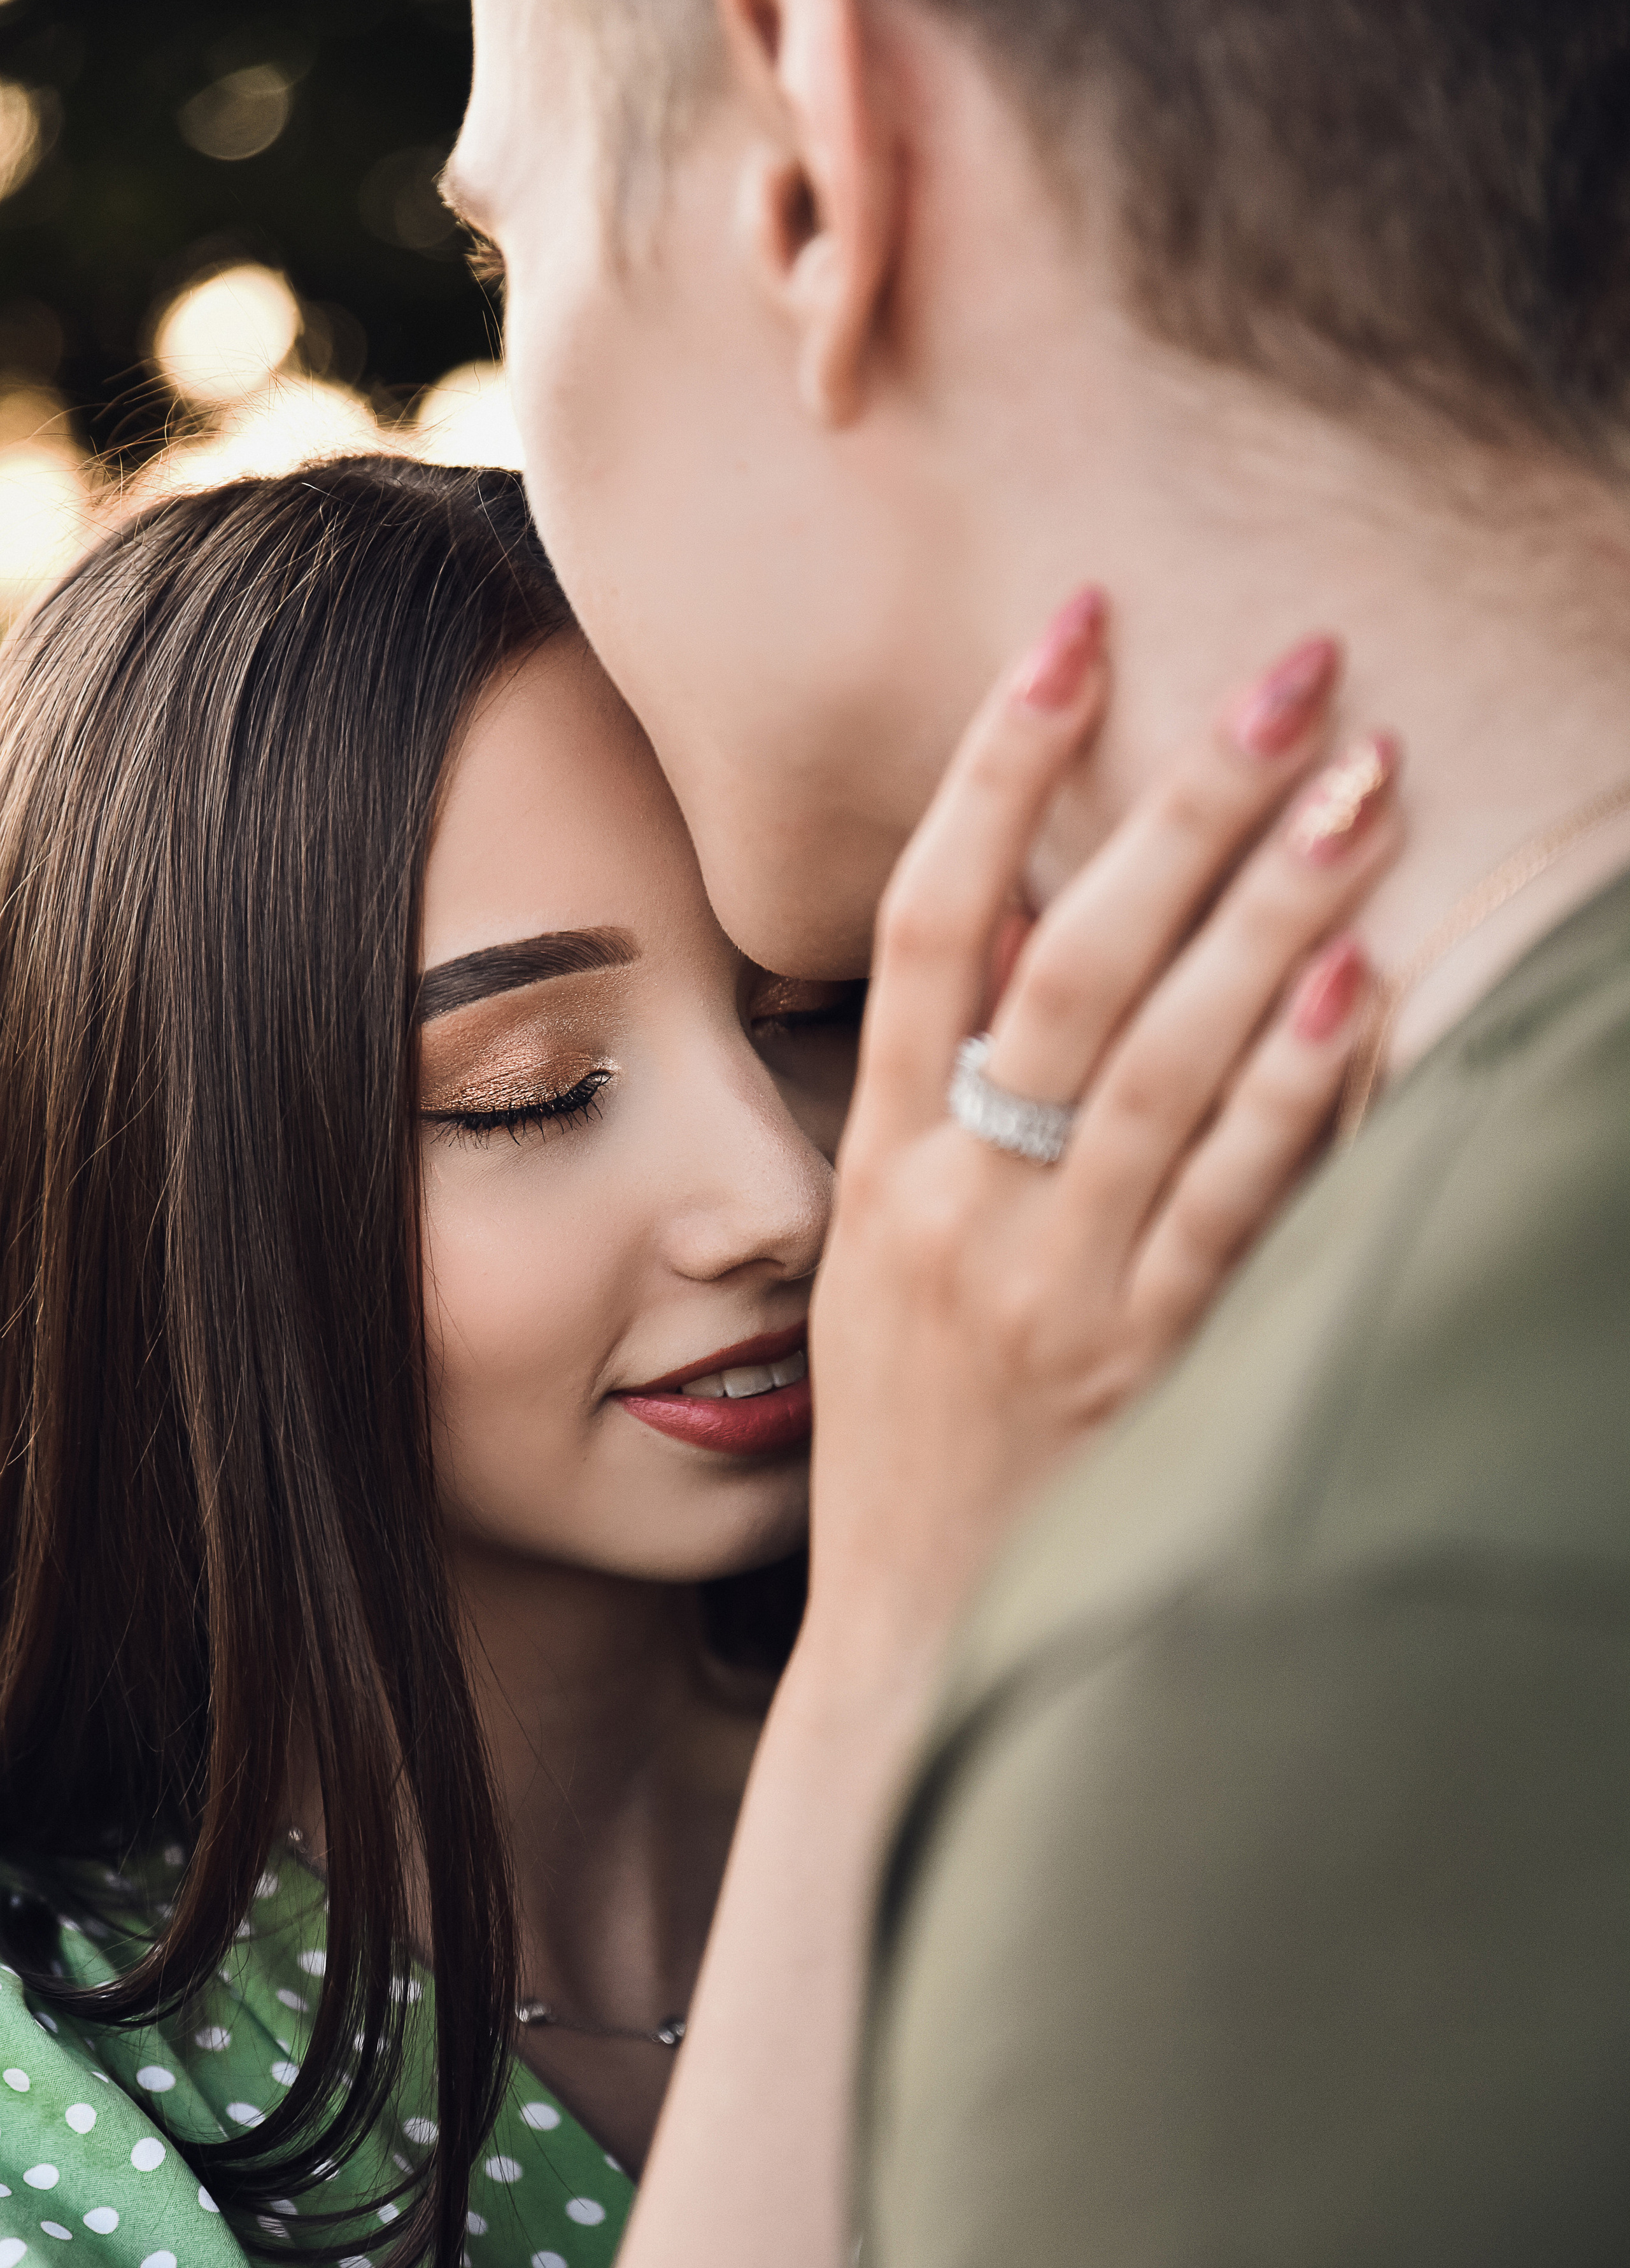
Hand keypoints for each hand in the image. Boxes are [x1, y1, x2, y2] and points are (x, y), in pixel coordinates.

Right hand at [807, 590, 1399, 1673]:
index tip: (1071, 635)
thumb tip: (1020, 929)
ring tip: (1361, 785)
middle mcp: (956, 1208)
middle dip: (1177, 807)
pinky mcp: (1146, 1361)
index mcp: (879, 1165)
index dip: (995, 772)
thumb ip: (940, 1104)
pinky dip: (1296, 1090)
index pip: (925, 928)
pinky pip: (1233, 1205)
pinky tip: (1359, 985)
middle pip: (1067, 967)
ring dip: (1268, 916)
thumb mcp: (879, 1261)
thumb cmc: (908, 1431)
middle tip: (1289, 674)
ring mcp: (1051, 1285)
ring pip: (1163, 1067)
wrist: (916, 1632)